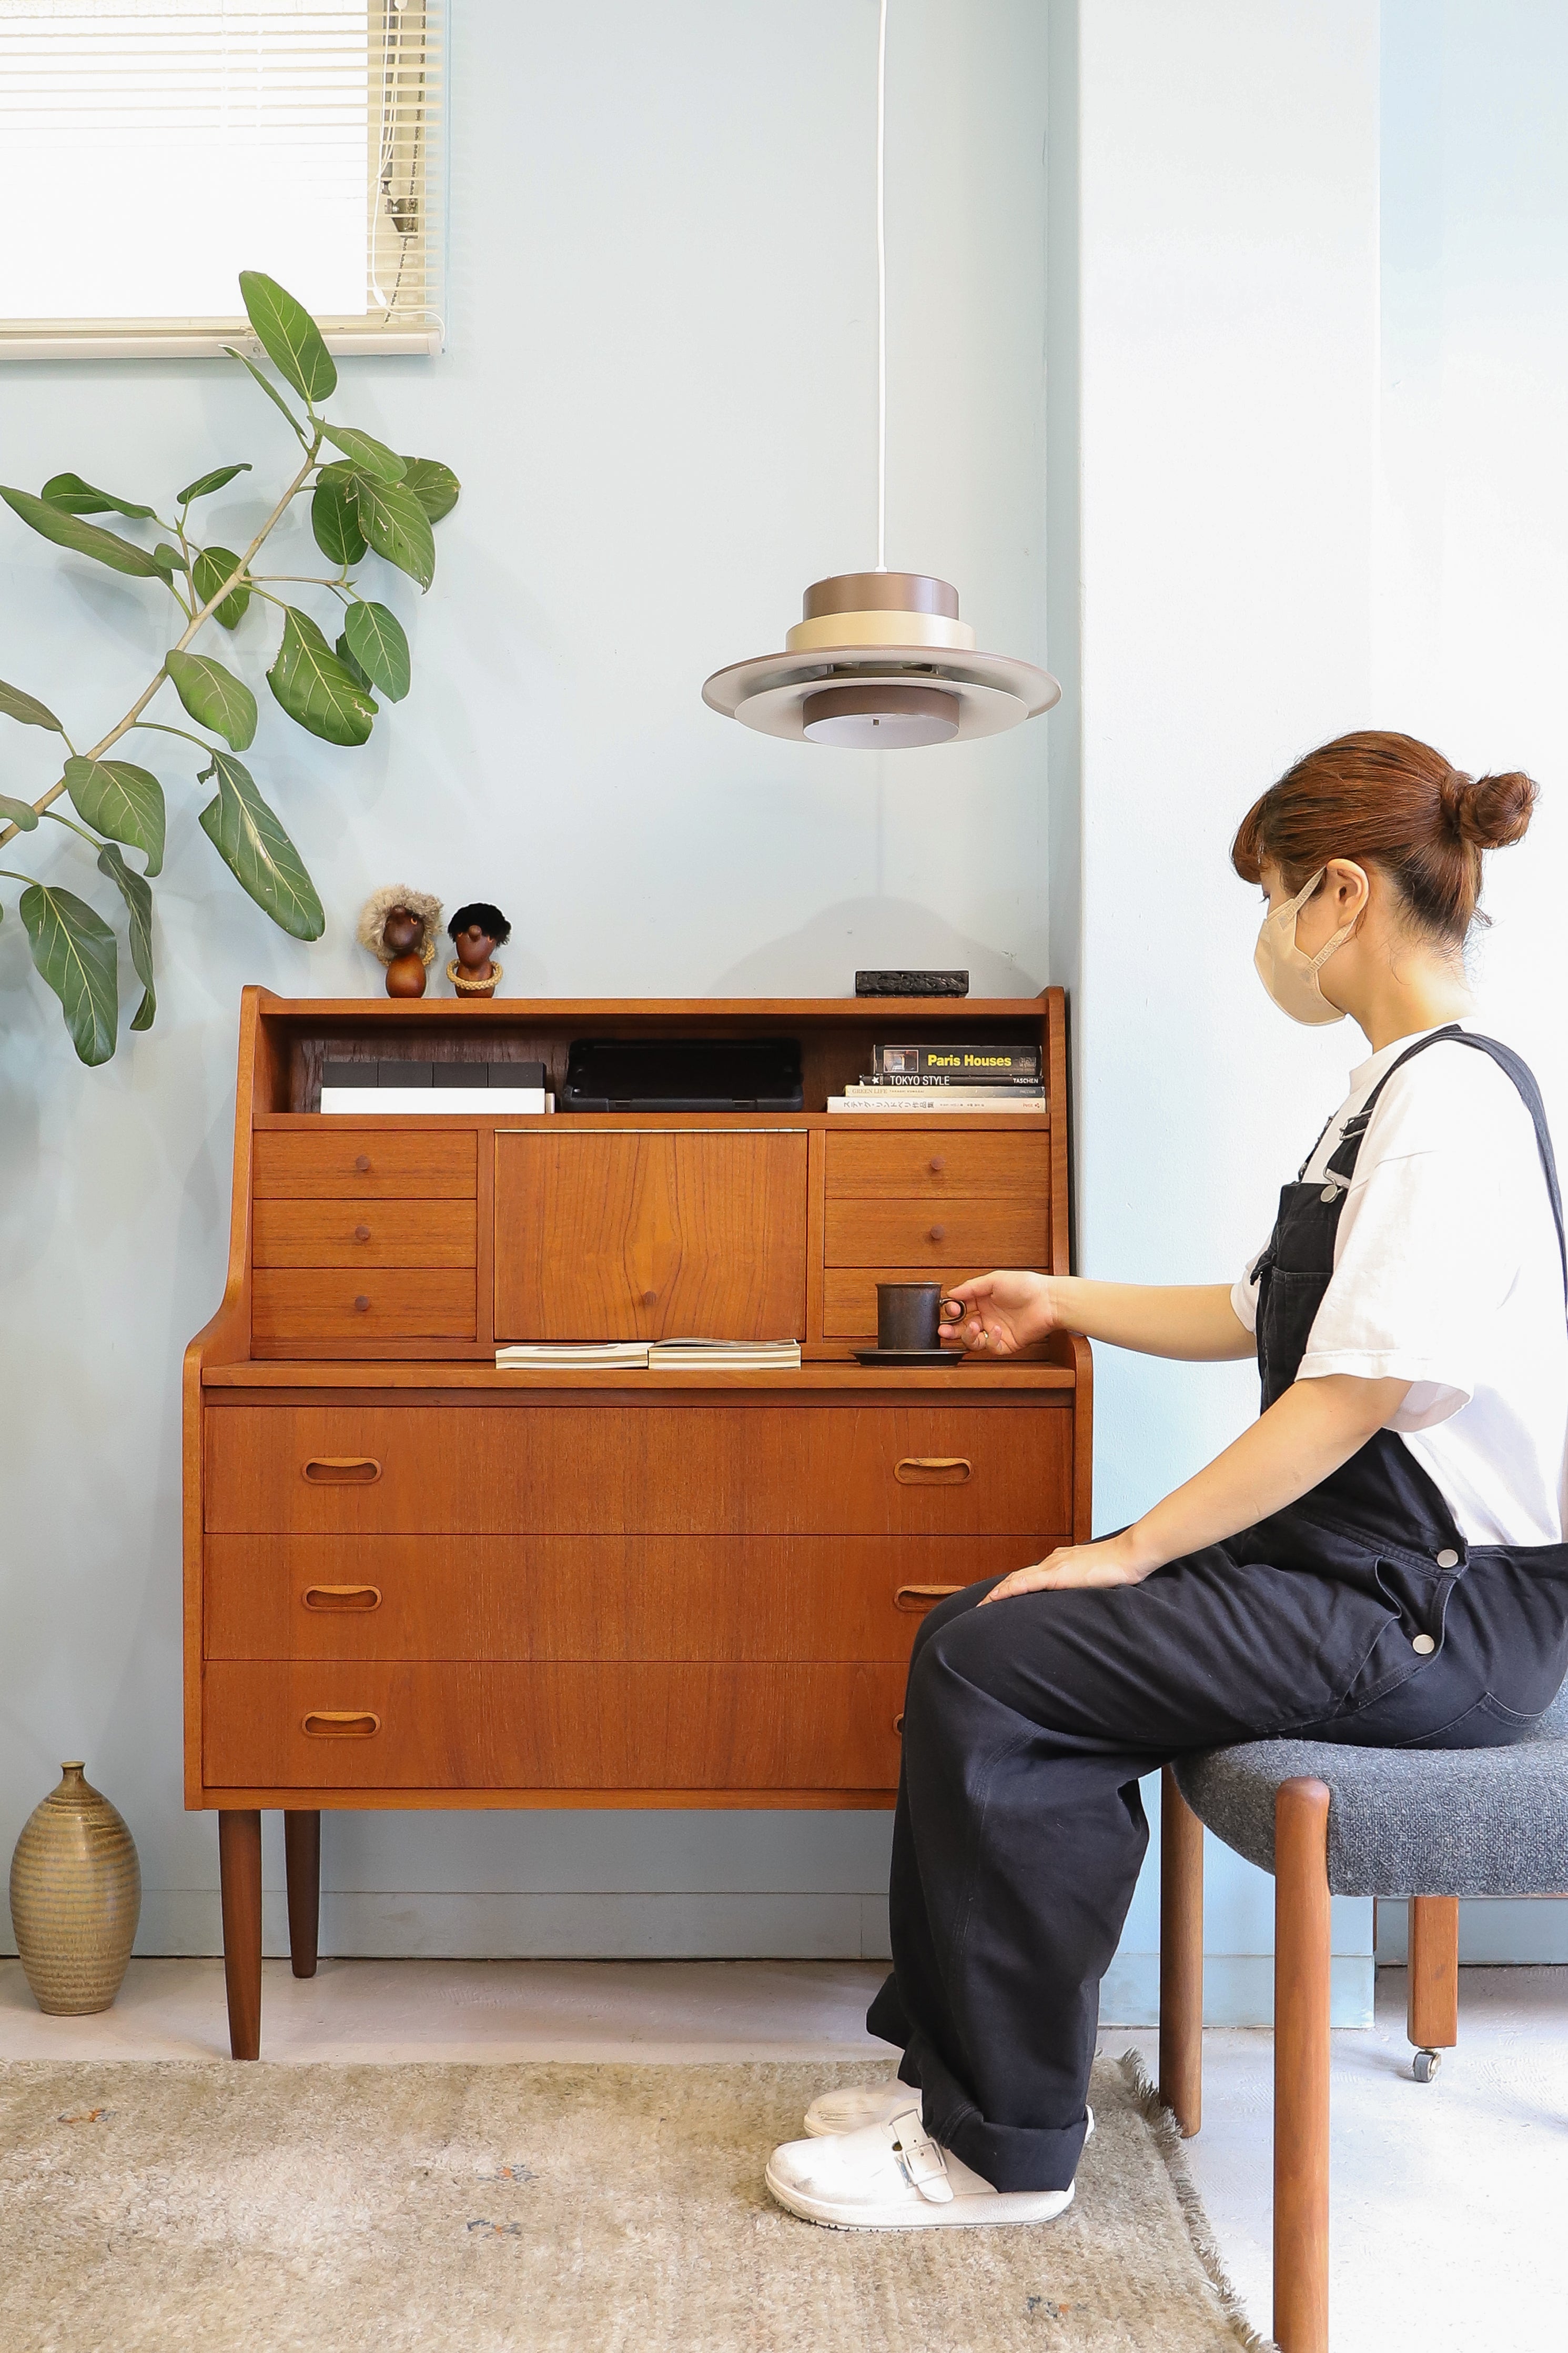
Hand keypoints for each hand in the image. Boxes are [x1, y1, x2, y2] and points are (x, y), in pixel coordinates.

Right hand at [940, 1270, 1055, 1355]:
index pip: (960, 1309)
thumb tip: (952, 1292)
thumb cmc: (1026, 1286)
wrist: (1048, 1300)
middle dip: (951, 1330)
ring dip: (968, 1336)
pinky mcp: (1006, 1343)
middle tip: (944, 1330)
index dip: (953, 1310)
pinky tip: (995, 1330)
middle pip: (963, 1328)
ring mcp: (996, 1331)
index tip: (951, 1308)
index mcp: (983, 1300)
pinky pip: (991, 1347)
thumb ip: (971, 1287)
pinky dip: (990, 1340)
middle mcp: (988, 1316)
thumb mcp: (994, 1280)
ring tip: (974, 1327)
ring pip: (973, 1341)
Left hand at [977, 1531, 1155, 1601]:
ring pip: (1016, 1579)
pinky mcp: (1057, 1574)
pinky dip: (1008, 1591)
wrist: (1129, 1555)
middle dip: (999, 1591)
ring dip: (998, 1592)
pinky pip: (1026, 1583)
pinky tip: (996, 1599)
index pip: (1030, 1576)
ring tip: (982, 1606)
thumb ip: (1082, 1583)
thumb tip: (1078, 1593)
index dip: (1013, 1587)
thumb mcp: (1095, 1576)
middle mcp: (1052, 1561)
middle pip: (1018, 1577)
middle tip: (982, 1605)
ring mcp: (1053, 1566)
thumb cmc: (1118, 1566)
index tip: (1000, 1598)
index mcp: (1060, 1562)